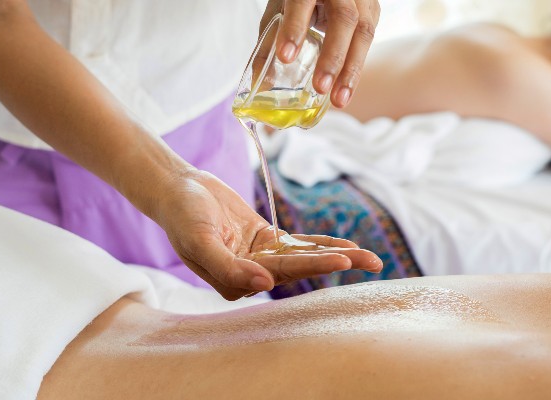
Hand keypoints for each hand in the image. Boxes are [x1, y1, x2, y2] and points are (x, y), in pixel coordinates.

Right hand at [154, 168, 382, 299]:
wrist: (177, 189)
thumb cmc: (182, 215)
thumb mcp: (199, 240)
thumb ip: (228, 267)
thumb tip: (263, 286)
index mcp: (235, 281)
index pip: (281, 274)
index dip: (313, 267)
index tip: (342, 260)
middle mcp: (251, 274)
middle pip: (301, 269)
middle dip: (337, 264)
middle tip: (373, 262)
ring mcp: (261, 257)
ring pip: (304, 257)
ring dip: (337, 255)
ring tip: (371, 258)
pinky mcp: (265, 239)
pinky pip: (298, 244)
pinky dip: (321, 244)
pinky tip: (347, 246)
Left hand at [261, 0, 380, 107]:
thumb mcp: (280, 8)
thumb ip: (270, 41)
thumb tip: (259, 81)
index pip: (302, 3)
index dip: (295, 29)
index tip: (286, 56)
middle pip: (343, 19)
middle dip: (333, 57)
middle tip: (321, 87)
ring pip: (364, 31)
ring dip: (352, 70)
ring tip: (339, 99)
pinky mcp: (372, 10)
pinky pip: (368, 40)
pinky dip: (356, 66)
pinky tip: (346, 87)